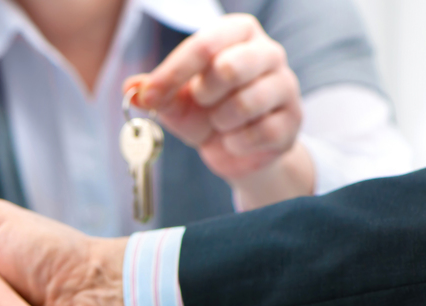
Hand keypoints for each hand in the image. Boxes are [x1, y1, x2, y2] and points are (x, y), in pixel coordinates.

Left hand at [129, 14, 312, 208]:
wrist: (237, 150)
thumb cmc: (207, 113)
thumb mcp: (177, 102)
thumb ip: (156, 93)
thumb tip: (132, 89)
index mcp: (236, 35)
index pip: (204, 44)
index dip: (172, 72)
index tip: (149, 95)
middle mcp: (268, 52)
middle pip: (230, 67)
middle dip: (204, 95)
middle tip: (202, 102)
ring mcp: (286, 85)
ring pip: (245, 103)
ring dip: (221, 122)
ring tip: (222, 122)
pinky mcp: (293, 120)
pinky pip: (258, 134)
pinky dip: (236, 143)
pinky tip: (237, 139)